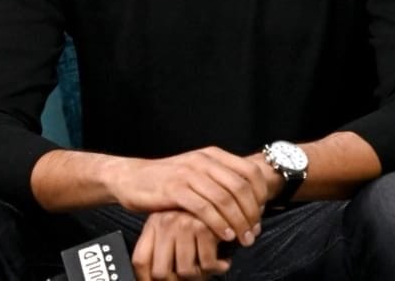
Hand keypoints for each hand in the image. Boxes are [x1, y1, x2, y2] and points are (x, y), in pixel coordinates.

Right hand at [111, 146, 266, 245]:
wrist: (133, 178)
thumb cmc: (169, 180)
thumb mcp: (198, 172)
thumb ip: (220, 180)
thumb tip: (249, 200)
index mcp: (213, 154)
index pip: (250, 171)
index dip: (261, 194)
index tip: (261, 214)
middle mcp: (204, 160)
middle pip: (240, 187)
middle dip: (252, 213)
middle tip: (254, 233)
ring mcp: (189, 174)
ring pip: (225, 200)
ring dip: (238, 223)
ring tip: (244, 239)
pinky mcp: (175, 190)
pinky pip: (204, 209)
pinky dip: (218, 224)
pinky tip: (225, 236)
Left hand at [132, 209, 248, 279]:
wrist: (223, 187)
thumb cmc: (198, 211)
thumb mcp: (173, 224)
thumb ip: (163, 245)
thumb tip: (150, 279)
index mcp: (154, 223)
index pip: (140, 261)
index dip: (145, 279)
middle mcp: (165, 222)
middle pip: (161, 272)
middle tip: (191, 276)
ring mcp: (183, 223)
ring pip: (185, 271)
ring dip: (198, 275)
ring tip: (205, 266)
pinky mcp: (204, 225)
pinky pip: (207, 264)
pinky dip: (216, 267)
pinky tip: (220, 261)